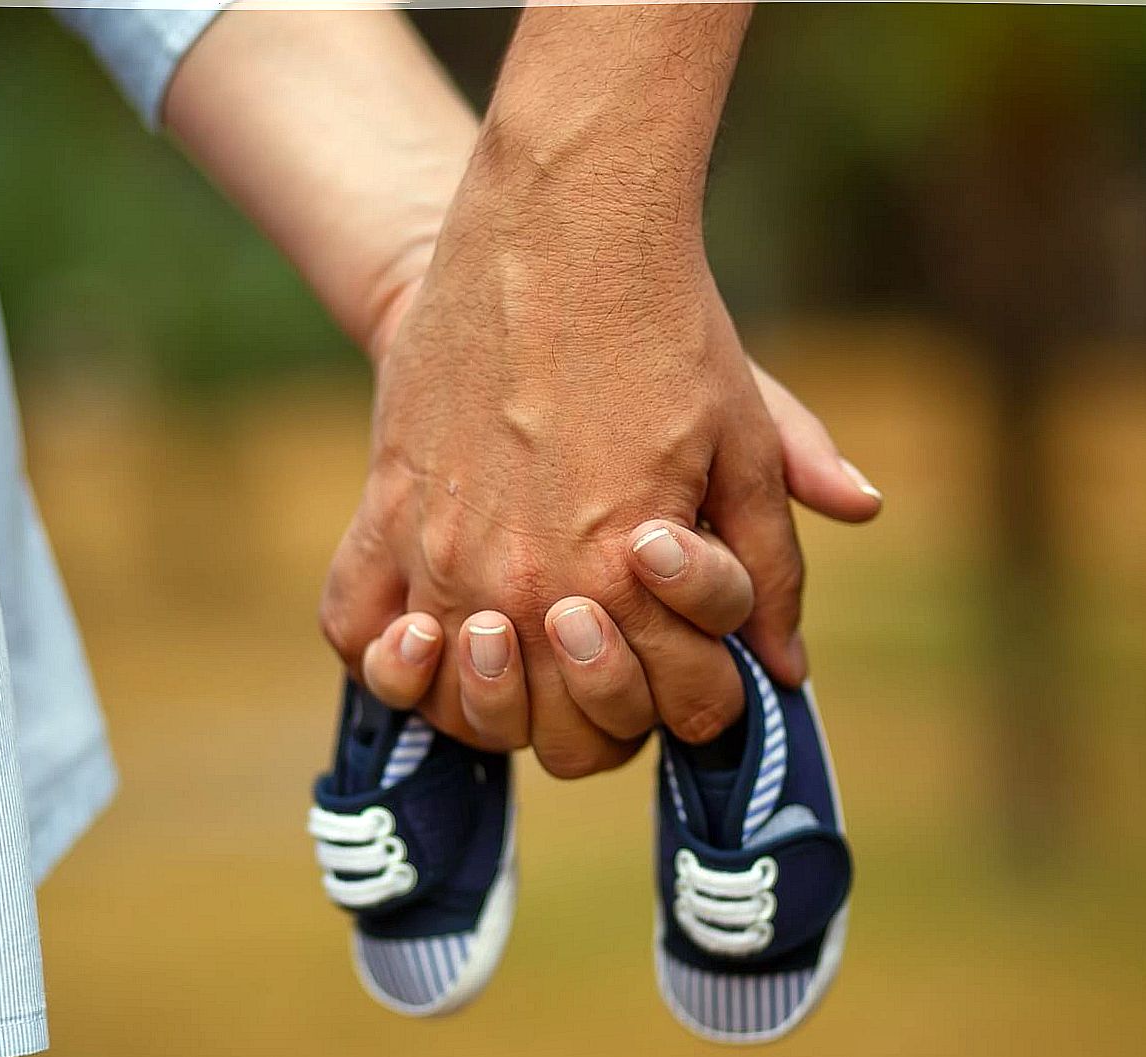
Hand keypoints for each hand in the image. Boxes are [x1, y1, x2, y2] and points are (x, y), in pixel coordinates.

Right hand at [320, 182, 805, 775]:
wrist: (554, 227)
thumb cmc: (666, 330)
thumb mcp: (747, 438)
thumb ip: (770, 566)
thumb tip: (789, 667)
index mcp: (623, 579)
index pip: (678, 713)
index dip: (706, 699)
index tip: (702, 657)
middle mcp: (523, 586)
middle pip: (562, 741)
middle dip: (610, 716)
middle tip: (620, 654)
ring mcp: (441, 557)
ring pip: (458, 707)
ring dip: (501, 706)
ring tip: (528, 650)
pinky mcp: (386, 513)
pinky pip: (356, 631)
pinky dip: (390, 658)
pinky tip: (431, 635)